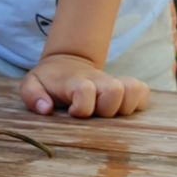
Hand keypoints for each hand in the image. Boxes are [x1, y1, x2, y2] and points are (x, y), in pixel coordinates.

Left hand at [21, 53, 148, 117]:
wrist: (67, 63)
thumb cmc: (50, 81)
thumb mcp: (32, 84)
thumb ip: (32, 96)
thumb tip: (46, 109)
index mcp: (75, 82)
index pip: (85, 92)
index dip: (81, 107)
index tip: (72, 112)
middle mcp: (99, 82)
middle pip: (115, 92)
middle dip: (104, 108)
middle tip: (94, 113)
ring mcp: (115, 84)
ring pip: (134, 92)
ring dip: (123, 106)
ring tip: (109, 112)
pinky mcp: (128, 89)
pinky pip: (144, 93)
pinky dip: (138, 102)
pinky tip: (122, 108)